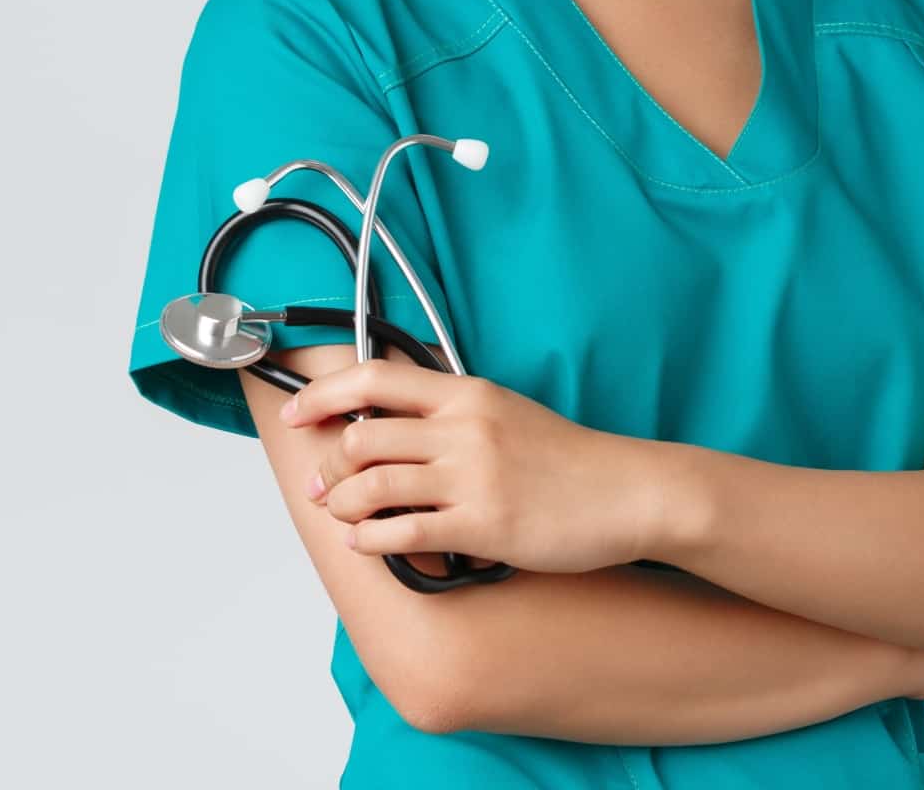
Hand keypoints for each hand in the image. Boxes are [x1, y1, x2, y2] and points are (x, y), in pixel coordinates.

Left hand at [278, 358, 666, 574]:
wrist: (626, 492)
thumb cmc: (569, 459)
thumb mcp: (506, 412)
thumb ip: (452, 413)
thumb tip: (392, 423)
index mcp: (467, 394)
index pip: (374, 379)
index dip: (322, 395)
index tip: (296, 414)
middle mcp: (463, 428)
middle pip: (362, 437)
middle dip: (330, 466)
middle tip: (324, 485)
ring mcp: (472, 476)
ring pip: (372, 486)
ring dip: (344, 506)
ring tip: (343, 517)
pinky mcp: (483, 524)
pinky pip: (403, 533)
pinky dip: (371, 541)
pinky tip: (367, 545)